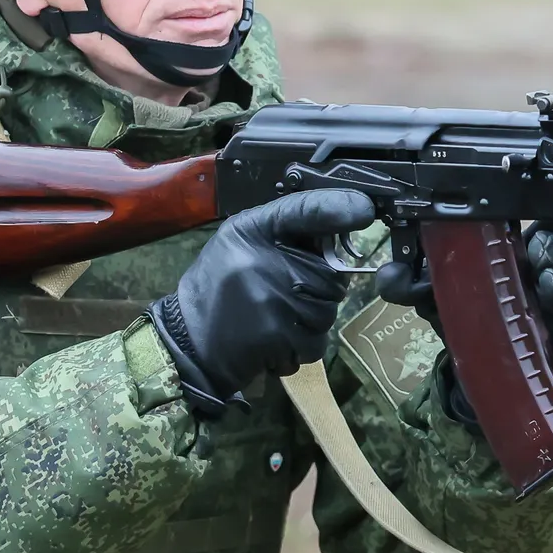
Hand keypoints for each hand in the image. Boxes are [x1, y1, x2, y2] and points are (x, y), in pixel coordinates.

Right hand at [148, 189, 377, 418]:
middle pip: (332, 274)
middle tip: (285, 293)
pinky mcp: (279, 336)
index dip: (341, 206)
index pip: (309, 209)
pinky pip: (317, 341)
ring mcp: (274, 299)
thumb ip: (288, 226)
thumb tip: (346, 217)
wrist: (187, 340)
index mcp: (254, 230)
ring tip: (274, 316)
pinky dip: (302, 345)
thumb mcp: (242, 239)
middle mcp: (264, 260)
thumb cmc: (220, 285)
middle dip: (320, 288)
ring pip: (328, 310)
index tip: (365, 210)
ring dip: (311, 319)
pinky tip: (275, 338)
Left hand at [375, 222, 552, 428]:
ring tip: (549, 291)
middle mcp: (548, 280)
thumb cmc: (462, 321)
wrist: (472, 375)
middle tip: (541, 262)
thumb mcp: (435, 295)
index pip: (552, 225)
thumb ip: (412, 281)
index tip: (546, 226)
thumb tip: (390, 274)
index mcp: (521, 255)